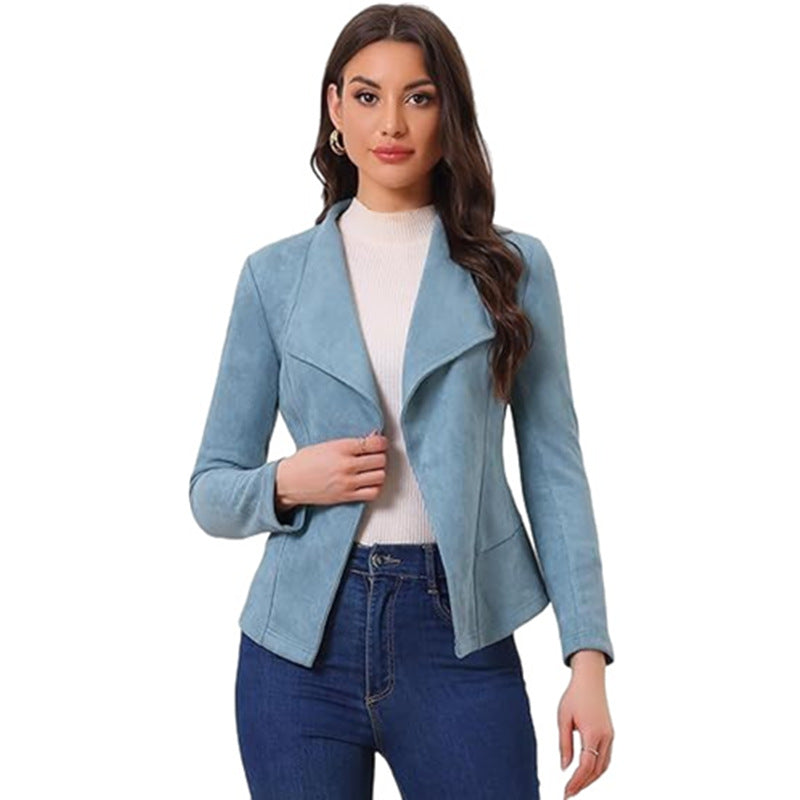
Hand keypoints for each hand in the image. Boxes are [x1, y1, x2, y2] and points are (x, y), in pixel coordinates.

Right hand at [275, 430, 387, 510]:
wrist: (288, 482)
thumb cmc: (304, 462)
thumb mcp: (326, 445)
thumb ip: (350, 444)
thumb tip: (372, 439)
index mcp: (341, 448)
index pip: (374, 444)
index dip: (382, 443)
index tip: (380, 444)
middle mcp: (346, 465)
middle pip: (380, 460)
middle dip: (380, 457)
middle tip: (376, 456)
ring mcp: (347, 482)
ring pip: (380, 476)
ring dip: (379, 472)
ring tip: (372, 470)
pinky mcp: (346, 496)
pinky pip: (373, 493)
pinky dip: (375, 487)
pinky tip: (369, 483)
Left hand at [559, 650, 613, 797]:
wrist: (590, 680)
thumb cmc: (574, 696)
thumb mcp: (563, 718)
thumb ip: (565, 744)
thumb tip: (565, 768)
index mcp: (593, 732)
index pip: (586, 765)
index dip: (576, 782)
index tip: (566, 792)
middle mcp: (605, 737)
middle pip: (596, 770)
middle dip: (583, 784)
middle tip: (568, 794)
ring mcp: (610, 736)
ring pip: (603, 766)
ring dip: (590, 779)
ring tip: (575, 787)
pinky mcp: (610, 734)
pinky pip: (606, 758)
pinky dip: (596, 769)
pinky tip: (586, 773)